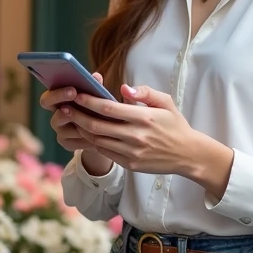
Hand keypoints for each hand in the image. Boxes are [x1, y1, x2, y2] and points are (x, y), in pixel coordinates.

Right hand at [38, 73, 112, 174]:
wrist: (103, 132)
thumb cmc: (97, 108)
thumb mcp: (97, 97)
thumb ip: (94, 87)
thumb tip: (96, 76)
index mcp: (59, 102)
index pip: (47, 98)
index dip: (58, 93)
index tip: (73, 89)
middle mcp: (55, 115)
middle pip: (48, 108)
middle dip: (60, 99)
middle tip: (75, 95)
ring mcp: (59, 130)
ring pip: (63, 126)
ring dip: (79, 121)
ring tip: (94, 118)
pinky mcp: (66, 143)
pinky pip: (74, 141)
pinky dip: (86, 137)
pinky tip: (98, 134)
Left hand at [60, 84, 233, 195]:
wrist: (188, 155)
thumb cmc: (175, 125)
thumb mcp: (165, 102)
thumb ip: (144, 92)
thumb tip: (123, 88)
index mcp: (144, 118)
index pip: (108, 108)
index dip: (88, 101)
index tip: (76, 94)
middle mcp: (136, 136)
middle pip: (97, 125)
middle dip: (77, 115)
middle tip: (64, 107)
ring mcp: (132, 152)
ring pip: (98, 140)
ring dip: (82, 129)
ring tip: (71, 118)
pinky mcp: (130, 164)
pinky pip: (105, 152)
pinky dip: (93, 142)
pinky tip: (86, 133)